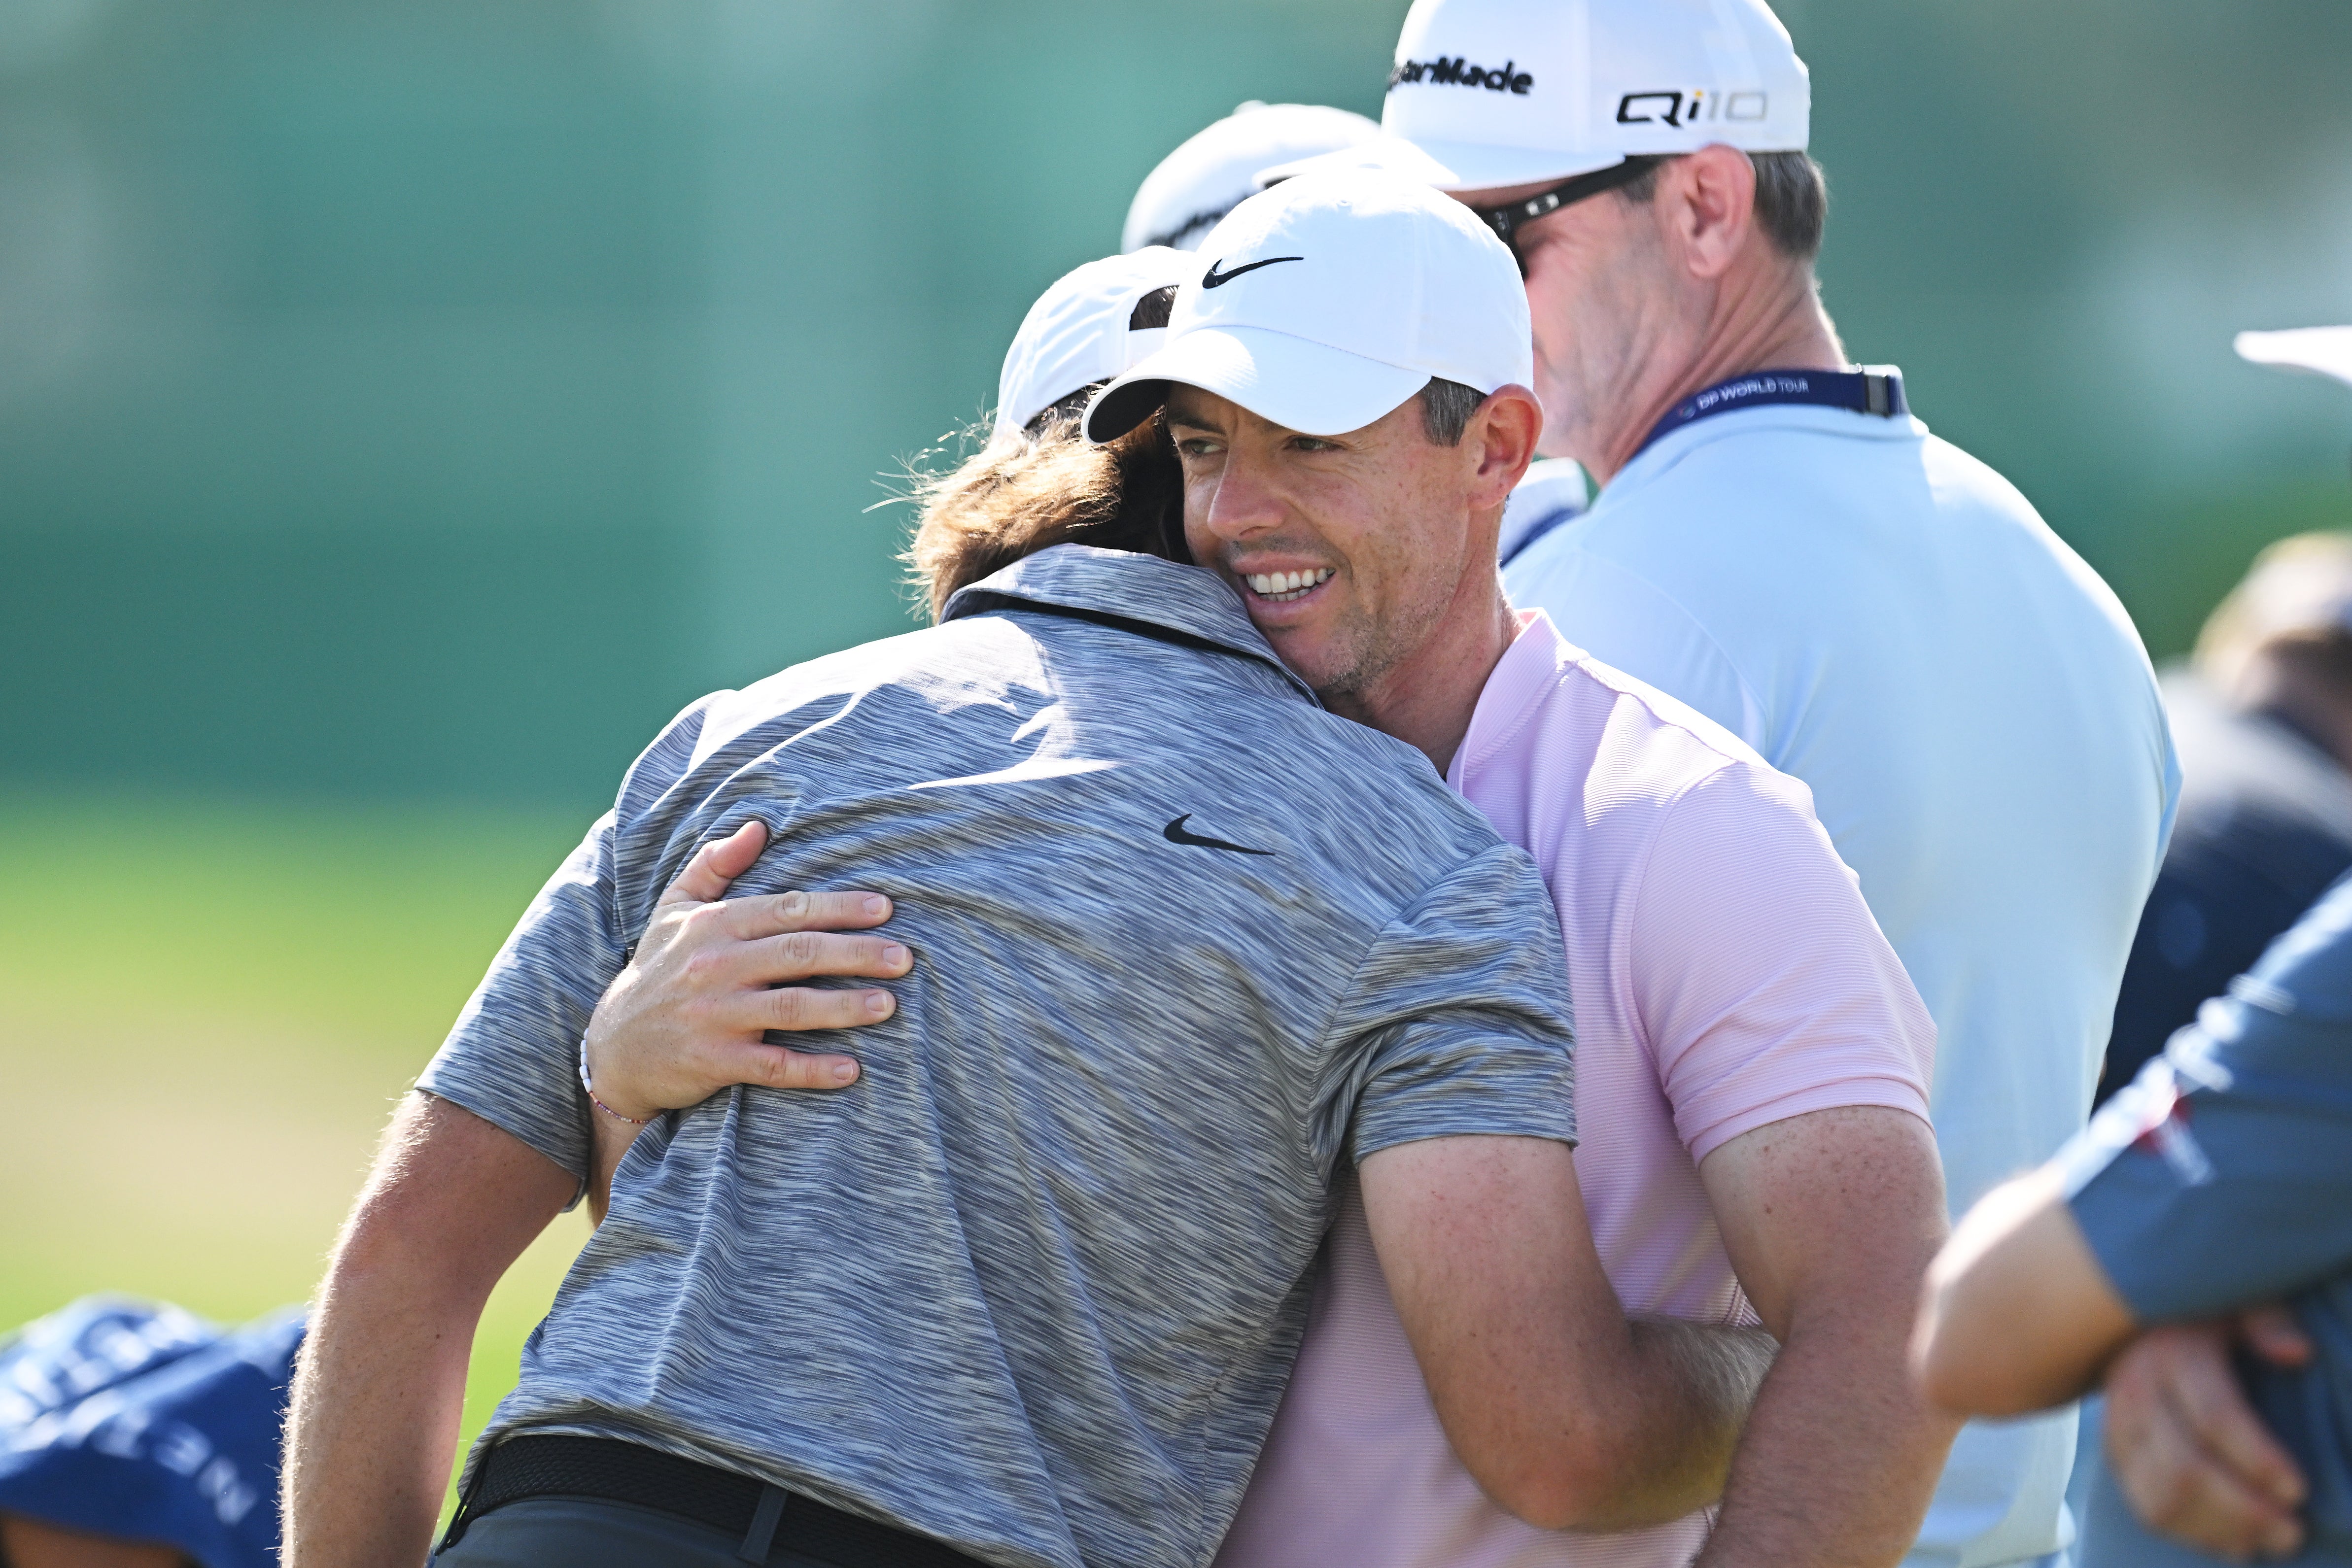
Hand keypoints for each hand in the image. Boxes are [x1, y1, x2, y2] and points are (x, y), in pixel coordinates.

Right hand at [581, 819, 911, 1123]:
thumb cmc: (658, 970)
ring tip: (889, 1004)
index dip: (838, 908)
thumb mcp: (674, 909)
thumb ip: (715, 865)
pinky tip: (851, 1070)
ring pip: (791, 1009)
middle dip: (855, 953)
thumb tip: (758, 825)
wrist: (613, 1046)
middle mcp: (715, 968)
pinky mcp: (714, 1061)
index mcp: (714, 927)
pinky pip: (772, 1066)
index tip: (885, 909)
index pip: (786, 910)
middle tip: (904, 956)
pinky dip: (812, 1070)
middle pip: (797, 955)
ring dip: (844, 1007)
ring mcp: (715, 1016)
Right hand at [2103, 1311, 2311, 1561]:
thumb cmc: (2201, 1317)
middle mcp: (2136, 1391)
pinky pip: (2145, 1507)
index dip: (2258, 1459)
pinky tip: (2230, 1542)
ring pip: (2160, 1497)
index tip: (2299, 1490)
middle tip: (2292, 1531)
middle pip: (2185, 1468)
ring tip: (2266, 1542)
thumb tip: (2297, 1352)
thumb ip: (2267, 1320)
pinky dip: (2189, 1534)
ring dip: (2218, 1530)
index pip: (2215, 1416)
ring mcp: (2117, 1427)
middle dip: (2243, 1510)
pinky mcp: (2113, 1454)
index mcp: (2172, 1352)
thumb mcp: (2235, 1303)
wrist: (2123, 1321)